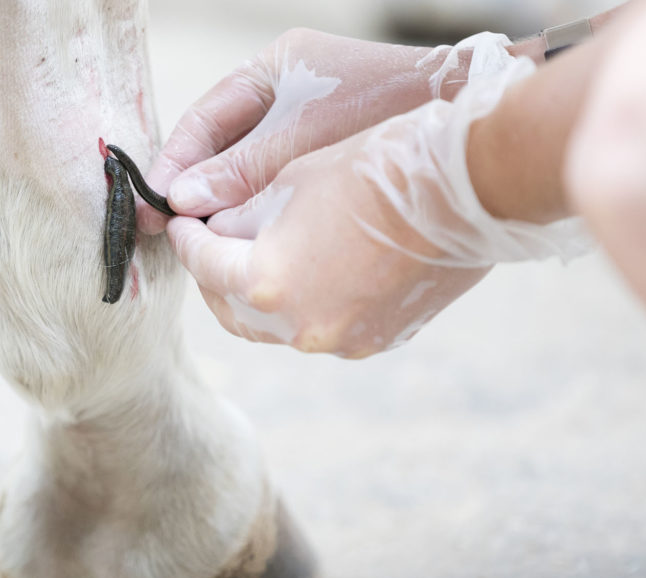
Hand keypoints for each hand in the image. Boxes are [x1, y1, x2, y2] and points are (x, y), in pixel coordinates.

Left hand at [166, 46, 538, 355]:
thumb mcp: (291, 180)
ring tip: (259, 256)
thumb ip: (240, 215)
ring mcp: (342, 341)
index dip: (185, 240)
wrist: (466, 188)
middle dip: (214, 276)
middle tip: (209, 243)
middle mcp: (299, 327)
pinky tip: (312, 272)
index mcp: (265, 283)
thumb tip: (212, 225)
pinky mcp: (378, 341)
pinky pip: (323, 328)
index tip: (180, 222)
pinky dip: (306, 304)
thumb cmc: (376, 169)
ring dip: (259, 295)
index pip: (202, 264)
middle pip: (231, 309)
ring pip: (276, 326)